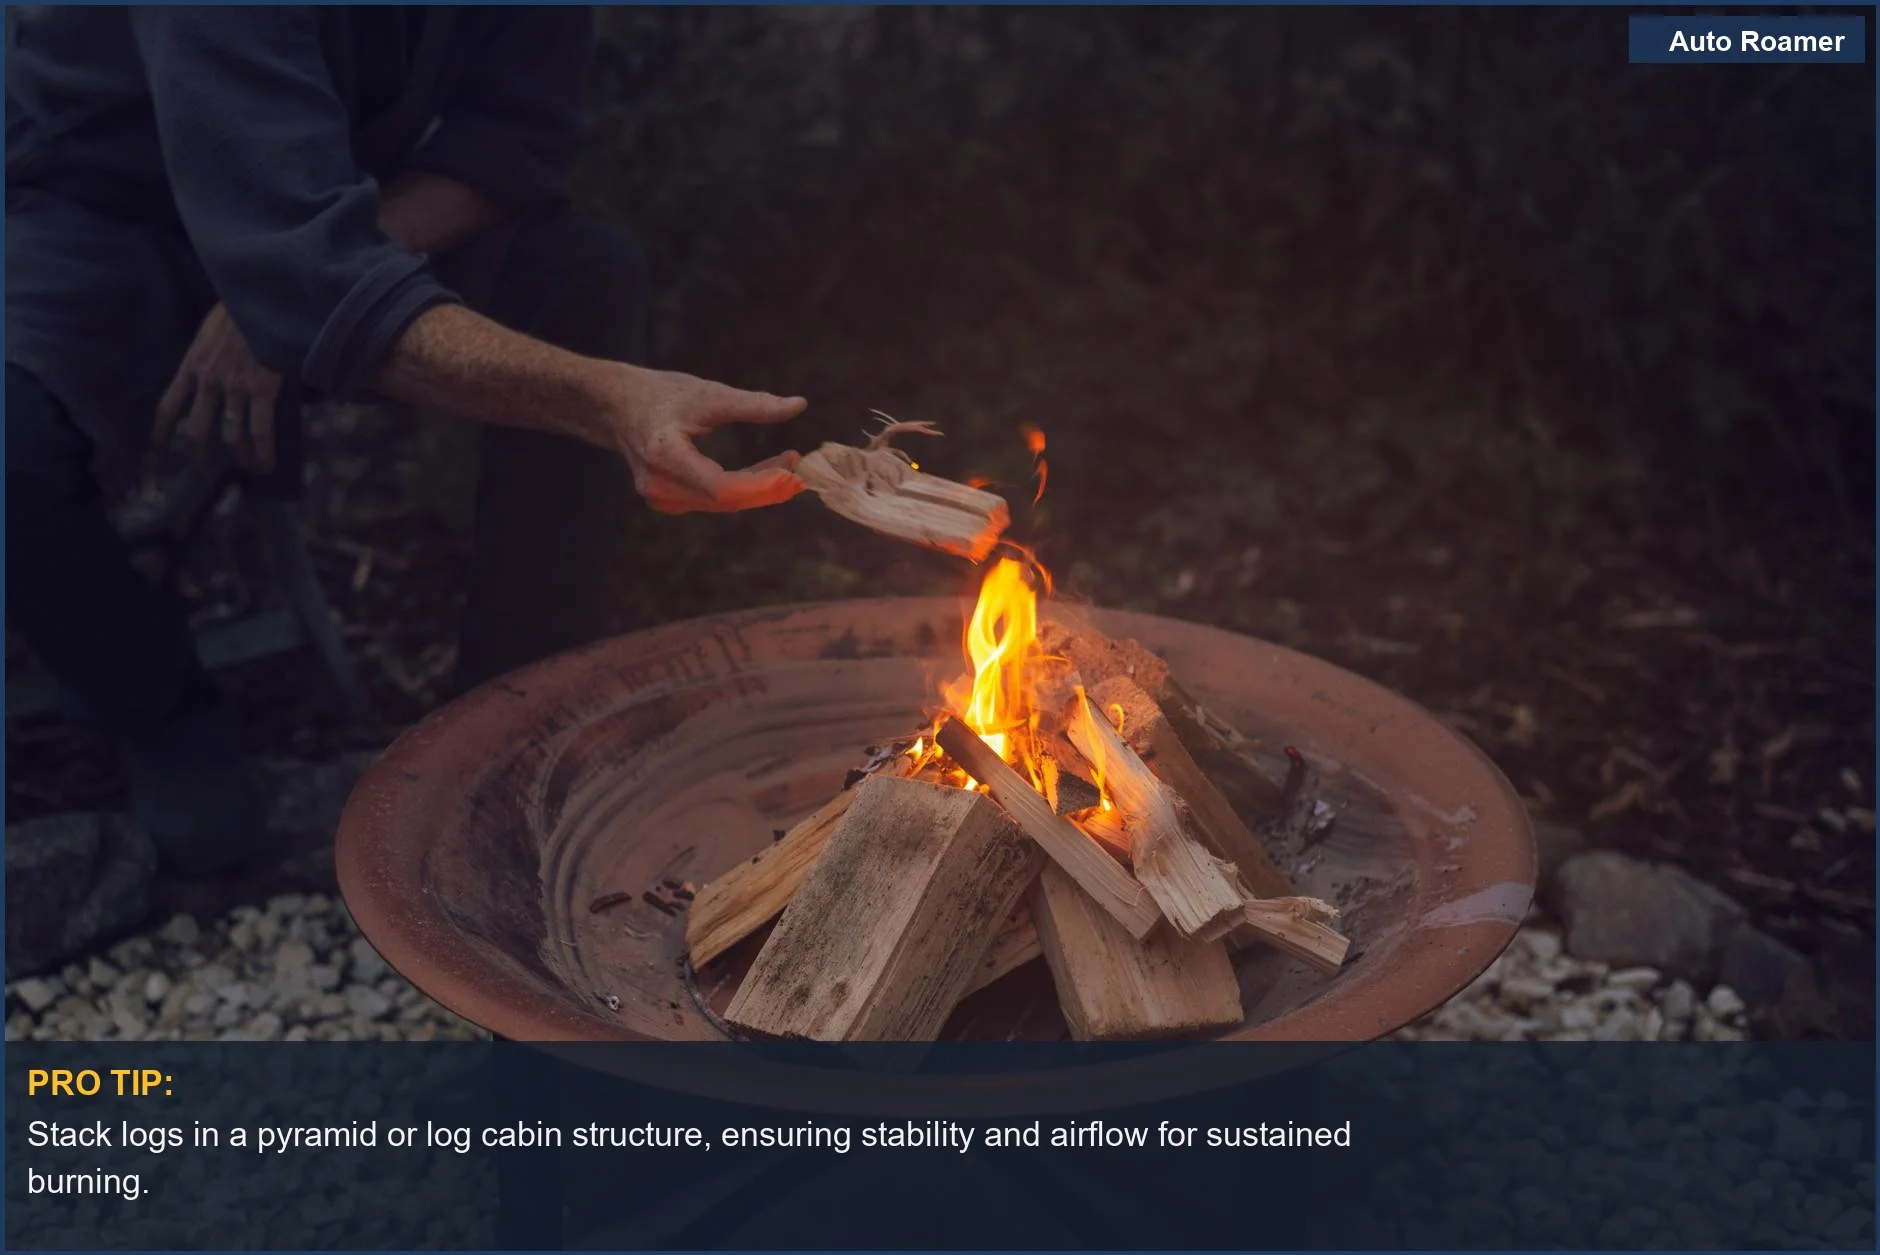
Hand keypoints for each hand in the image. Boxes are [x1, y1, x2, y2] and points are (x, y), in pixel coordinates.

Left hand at [154, 303, 280, 471]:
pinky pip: (260, 431)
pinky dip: (263, 453)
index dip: (162, 431)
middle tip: (205, 469)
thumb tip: (217, 370)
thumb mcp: (212, 330)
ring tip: (248, 468)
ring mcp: (235, 388)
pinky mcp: (262, 390)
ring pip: (230, 437)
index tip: (159, 447)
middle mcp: (208, 381)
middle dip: (200, 455)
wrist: (261, 296)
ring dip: (239, 458)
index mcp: (192, 364)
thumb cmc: (240, 307)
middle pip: (197, 431)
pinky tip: (267, 465)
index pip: (168, 405)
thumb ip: (210, 355)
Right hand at [610, 367, 807, 512]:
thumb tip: (800, 405)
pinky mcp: (668, 501)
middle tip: (800, 470)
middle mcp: (659, 484)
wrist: (617, 405)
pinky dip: (742, 488)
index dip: (759, 485)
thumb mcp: (709, 393)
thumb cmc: (661, 394)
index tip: (792, 471)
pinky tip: (768, 472)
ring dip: (759, 489)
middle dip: (767, 488)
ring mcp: (660, 498)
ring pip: (723, 503)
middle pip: (726, 500)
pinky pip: (714, 500)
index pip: (721, 487)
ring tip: (789, 465)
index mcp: (664, 455)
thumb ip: (754, 404)